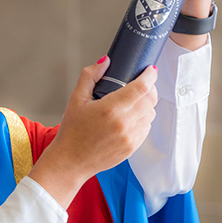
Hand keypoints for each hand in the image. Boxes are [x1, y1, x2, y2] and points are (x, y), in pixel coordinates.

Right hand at [28, 56, 158, 208]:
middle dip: (150, 88)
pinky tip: (130, 118)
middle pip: (150, 100)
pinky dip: (143, 119)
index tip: (149, 70)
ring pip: (151, 114)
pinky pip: (146, 128)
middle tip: (143, 83)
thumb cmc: (71, 131)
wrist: (70, 161)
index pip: (141, 87)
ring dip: (147, 104)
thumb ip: (90, 76)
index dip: (149, 76)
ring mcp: (130, 137)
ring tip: (134, 102)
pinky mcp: (132, 147)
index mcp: (111, 109)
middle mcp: (124, 123)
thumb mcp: (76, 99)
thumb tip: (105, 61)